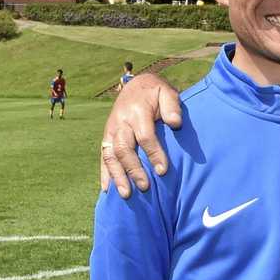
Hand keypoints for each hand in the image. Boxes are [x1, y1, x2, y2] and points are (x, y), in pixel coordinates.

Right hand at [99, 74, 181, 197]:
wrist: (137, 86)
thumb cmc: (156, 93)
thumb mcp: (166, 92)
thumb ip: (172, 105)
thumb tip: (176, 123)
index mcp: (137, 112)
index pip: (145, 136)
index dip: (154, 153)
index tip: (163, 171)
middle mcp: (120, 122)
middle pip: (124, 149)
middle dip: (134, 169)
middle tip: (145, 187)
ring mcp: (111, 131)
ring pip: (111, 155)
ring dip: (118, 175)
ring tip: (126, 194)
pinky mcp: (107, 138)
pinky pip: (103, 157)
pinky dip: (105, 173)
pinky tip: (108, 190)